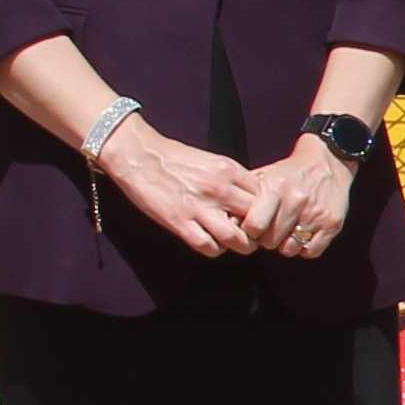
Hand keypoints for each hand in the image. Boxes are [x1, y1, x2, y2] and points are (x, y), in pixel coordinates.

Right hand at [91, 119, 255, 258]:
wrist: (137, 155)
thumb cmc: (175, 158)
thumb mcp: (213, 161)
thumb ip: (234, 179)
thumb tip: (254, 199)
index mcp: (229, 170)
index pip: (266, 197)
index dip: (267, 210)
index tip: (261, 216)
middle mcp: (219, 189)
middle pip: (257, 219)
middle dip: (259, 231)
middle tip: (253, 234)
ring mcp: (199, 207)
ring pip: (237, 239)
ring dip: (240, 245)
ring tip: (236, 243)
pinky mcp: (179, 222)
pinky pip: (208, 246)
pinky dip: (214, 249)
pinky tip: (211, 241)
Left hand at [240, 137, 353, 259]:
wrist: (328, 161)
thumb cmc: (290, 172)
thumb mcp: (265, 176)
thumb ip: (246, 196)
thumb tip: (228, 219)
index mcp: (276, 188)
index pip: (254, 225)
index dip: (249, 231)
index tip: (251, 228)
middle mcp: (297, 201)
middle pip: (270, 241)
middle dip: (266, 239)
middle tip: (268, 230)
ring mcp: (316, 214)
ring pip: (289, 249)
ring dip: (284, 245)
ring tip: (285, 233)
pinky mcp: (332, 224)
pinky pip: (311, 251)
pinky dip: (304, 248)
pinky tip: (301, 235)